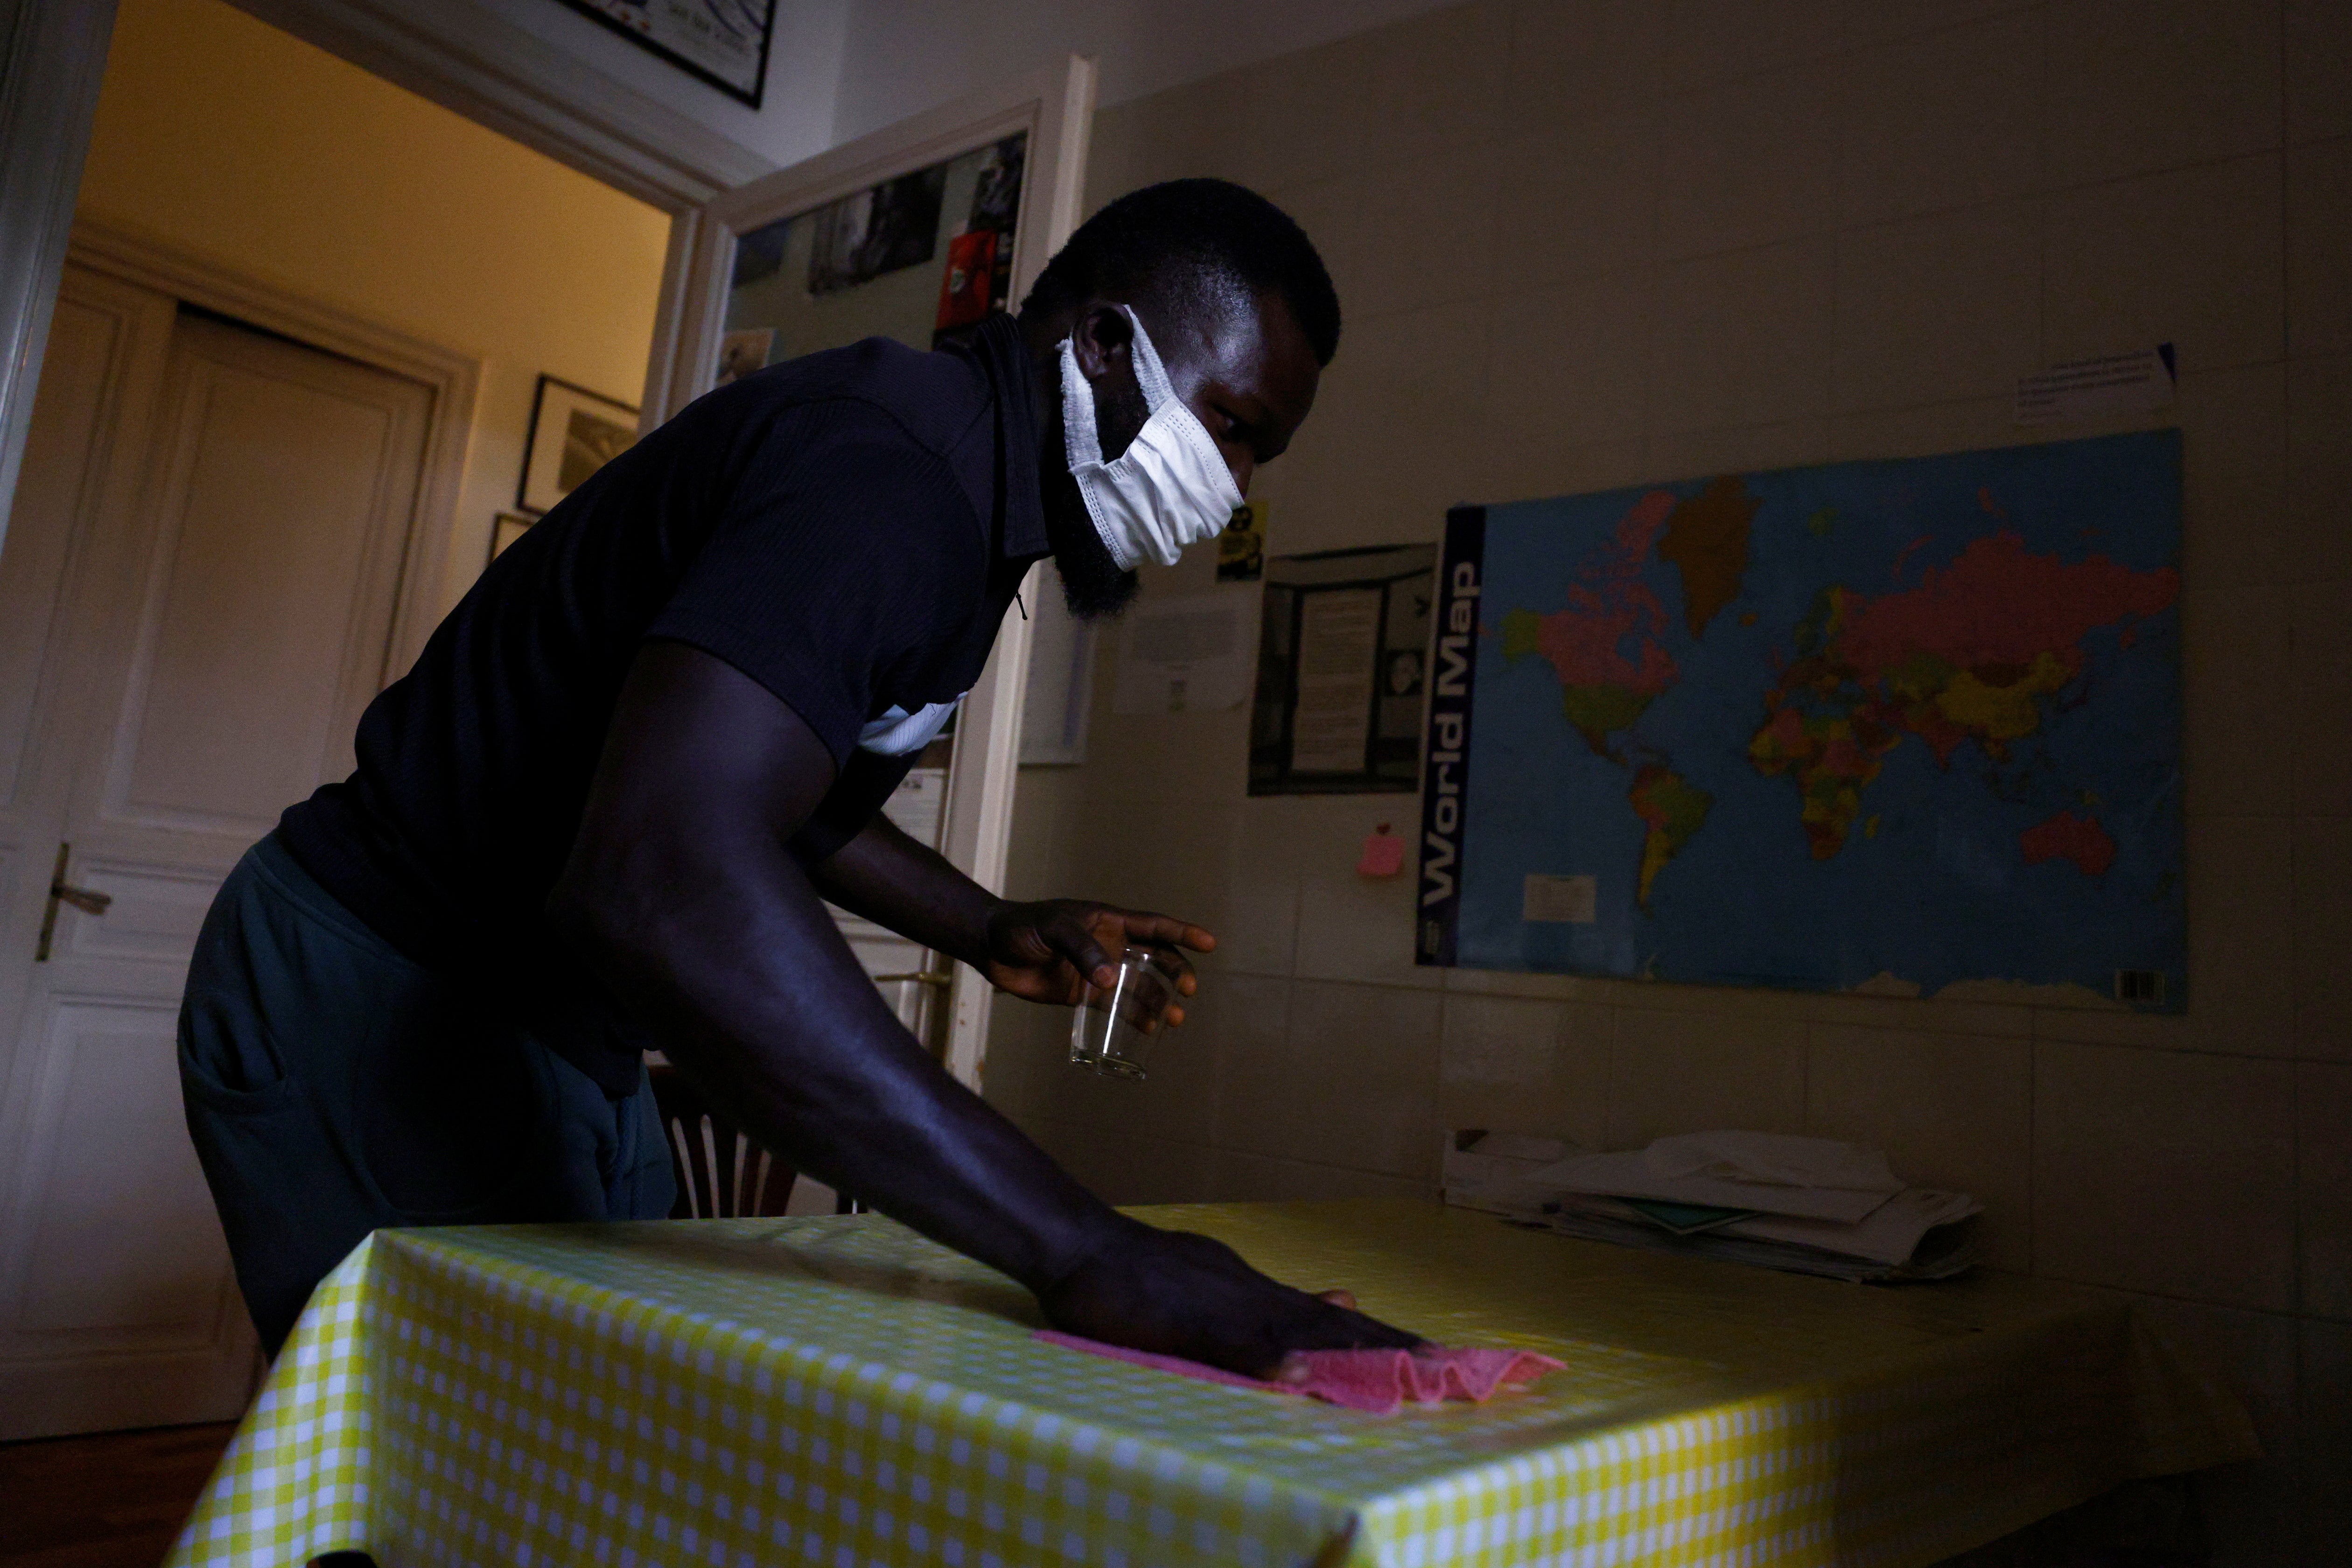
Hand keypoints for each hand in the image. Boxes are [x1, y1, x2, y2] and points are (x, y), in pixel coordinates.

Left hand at [982, 900, 1214, 1025]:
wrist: (990, 947)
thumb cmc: (1021, 927)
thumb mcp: (1054, 929)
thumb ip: (1082, 951)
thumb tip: (1110, 981)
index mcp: (1108, 921)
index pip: (1153, 925)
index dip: (1182, 932)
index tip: (1209, 943)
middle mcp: (1109, 945)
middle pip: (1155, 959)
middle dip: (1176, 973)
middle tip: (1188, 992)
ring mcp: (1098, 970)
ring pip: (1139, 987)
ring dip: (1159, 1001)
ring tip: (1174, 1020)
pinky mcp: (1082, 994)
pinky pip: (1115, 1007)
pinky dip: (1132, 1018)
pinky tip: (1147, 1030)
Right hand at [1039, 1219, 1421, 1379]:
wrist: (1083, 1245)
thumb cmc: (1143, 1272)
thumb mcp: (1221, 1281)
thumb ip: (1277, 1297)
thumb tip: (1344, 1295)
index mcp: (1260, 1292)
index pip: (1336, 1318)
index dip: (1384, 1337)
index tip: (1432, 1354)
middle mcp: (1254, 1294)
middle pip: (1333, 1323)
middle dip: (1389, 1346)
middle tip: (1445, 1365)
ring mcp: (1224, 1305)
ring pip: (1299, 1330)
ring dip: (1349, 1350)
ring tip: (1395, 1367)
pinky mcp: (1188, 1319)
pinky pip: (1232, 1343)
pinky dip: (1266, 1357)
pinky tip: (1298, 1371)